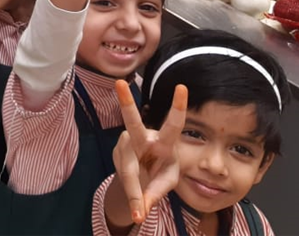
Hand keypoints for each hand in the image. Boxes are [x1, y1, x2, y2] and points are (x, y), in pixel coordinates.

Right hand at [113, 80, 187, 223]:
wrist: (141, 176)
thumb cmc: (159, 172)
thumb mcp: (166, 182)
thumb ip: (156, 193)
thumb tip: (141, 209)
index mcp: (165, 141)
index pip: (173, 123)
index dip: (178, 106)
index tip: (182, 87)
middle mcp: (143, 137)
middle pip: (133, 122)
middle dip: (126, 104)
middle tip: (119, 84)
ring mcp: (126, 144)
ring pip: (128, 170)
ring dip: (134, 192)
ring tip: (139, 213)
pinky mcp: (116, 152)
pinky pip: (123, 177)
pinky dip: (130, 192)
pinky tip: (135, 195)